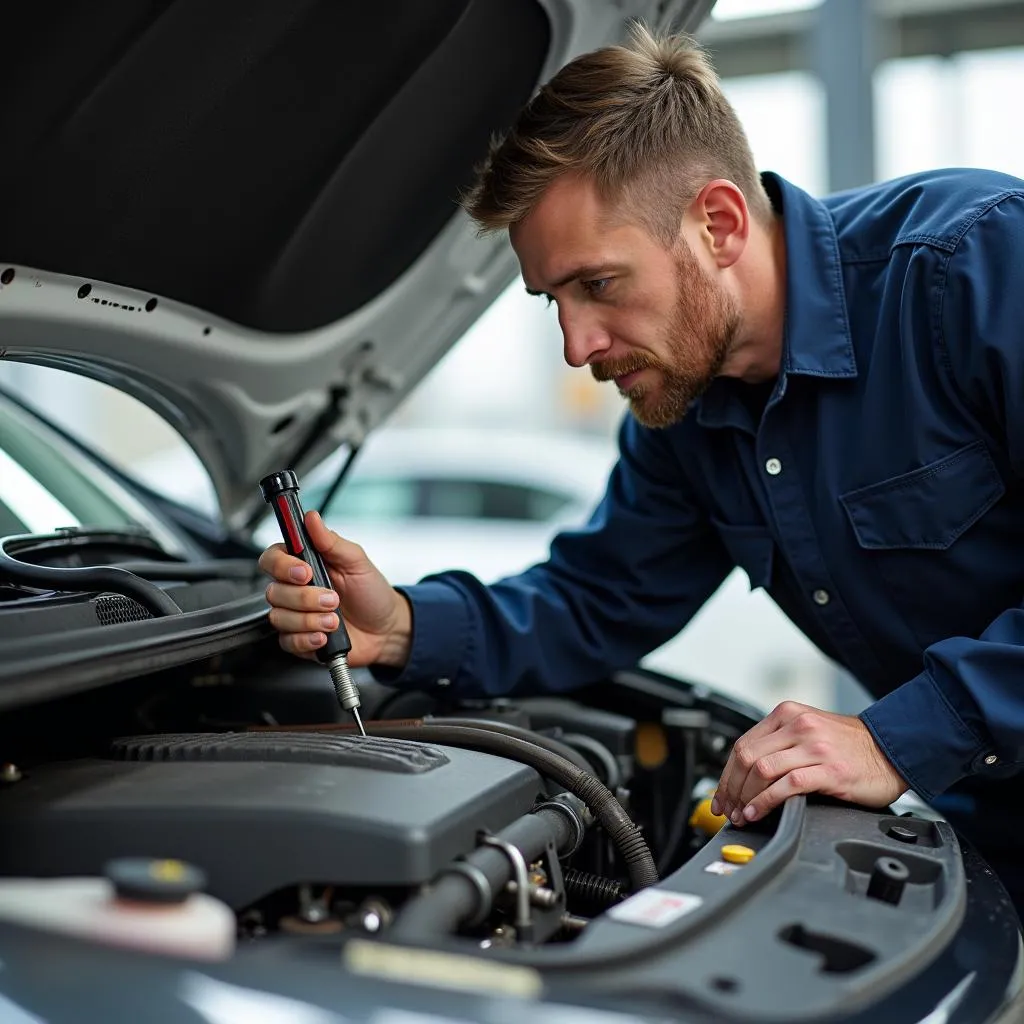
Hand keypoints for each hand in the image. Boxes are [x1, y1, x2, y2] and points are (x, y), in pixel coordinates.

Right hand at [258, 510, 411, 668]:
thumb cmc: (371, 591)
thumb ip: (331, 541)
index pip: (272, 559)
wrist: (385, 628)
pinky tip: (325, 635)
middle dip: (305, 598)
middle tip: (332, 599)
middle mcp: (294, 589)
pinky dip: (307, 639)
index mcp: (303, 564)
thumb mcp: (356, 561)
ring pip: (279, 618)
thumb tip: (312, 518)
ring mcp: (294, 615)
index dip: (282, 566)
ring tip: (334, 619)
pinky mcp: (298, 639)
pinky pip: (287, 641)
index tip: (305, 572)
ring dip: (309, 620)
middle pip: (274, 591)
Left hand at [710, 701, 907, 824]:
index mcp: (787, 714)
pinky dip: (766, 801)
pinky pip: (787, 785)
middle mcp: (798, 725)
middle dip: (731, 788)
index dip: (726, 774)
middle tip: (727, 810)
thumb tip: (746, 775)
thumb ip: (780, 744)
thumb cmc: (851, 747)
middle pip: (747, 757)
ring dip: (745, 797)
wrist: (893, 751)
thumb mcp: (809, 733)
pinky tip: (759, 812)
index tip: (721, 796)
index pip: (743, 744)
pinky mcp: (829, 769)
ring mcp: (814, 746)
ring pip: (762, 770)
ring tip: (742, 814)